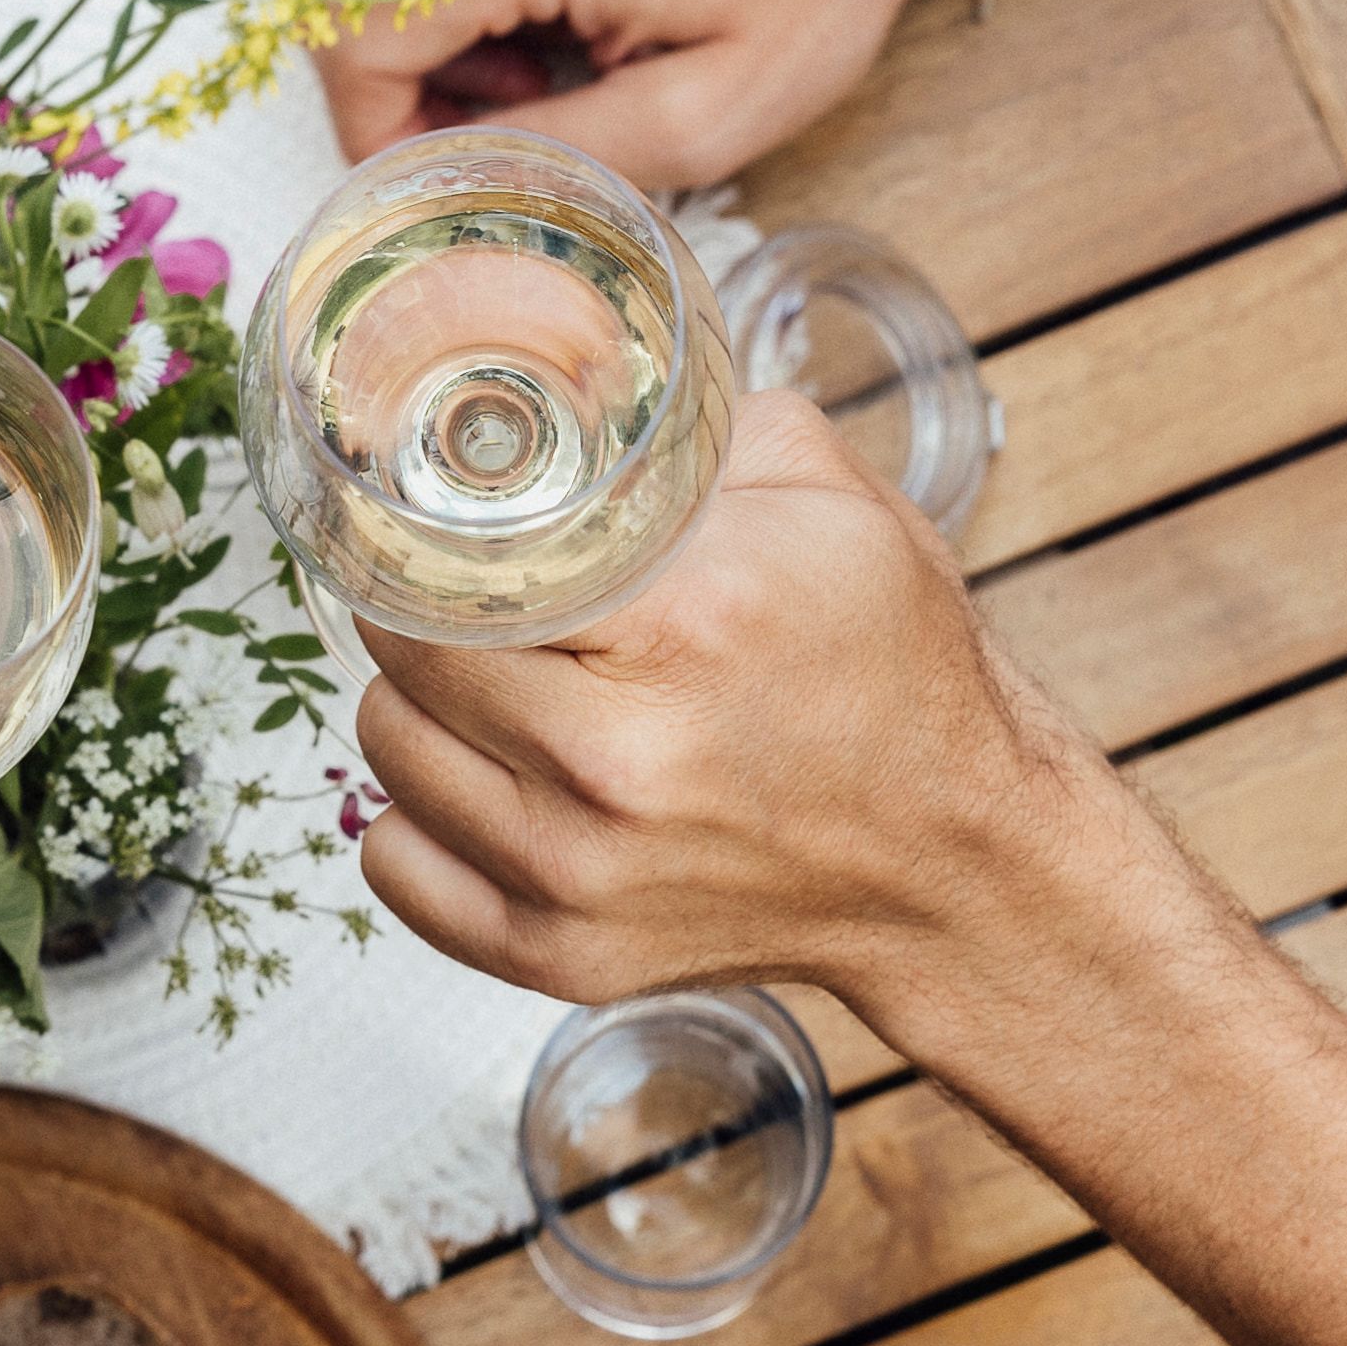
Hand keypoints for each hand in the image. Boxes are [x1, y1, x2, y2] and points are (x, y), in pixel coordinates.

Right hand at [322, 0, 967, 188]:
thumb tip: (452, 181)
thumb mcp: (707, 114)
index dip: (374, 135)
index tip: (434, 178)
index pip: (355, 46)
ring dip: (416, 37)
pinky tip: (536, 22)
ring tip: (530, 81)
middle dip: (390, 89)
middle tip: (493, 135)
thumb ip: (557, 158)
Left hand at [349, 393, 1032, 1012]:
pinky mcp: (560, 956)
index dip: (428, 536)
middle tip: (471, 599)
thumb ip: (689, 438)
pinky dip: (418, 819)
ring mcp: (580, 875)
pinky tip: (485, 781)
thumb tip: (565, 389)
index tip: (433, 524)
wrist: (959, 867)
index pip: (455, 566)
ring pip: (387, 758)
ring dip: (420, 710)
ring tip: (495, 686)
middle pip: (405, 659)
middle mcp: (616, 765)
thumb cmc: (900, 685)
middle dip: (422, 613)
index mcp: (683, 628)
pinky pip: (396, 868)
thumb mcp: (832, 504)